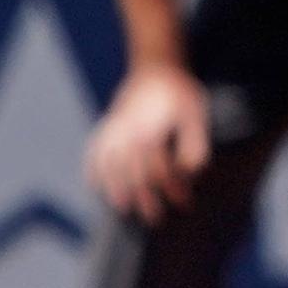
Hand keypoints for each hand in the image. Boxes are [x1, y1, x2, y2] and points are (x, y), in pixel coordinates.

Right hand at [87, 63, 211, 221]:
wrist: (156, 67)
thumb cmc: (179, 93)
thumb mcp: (196, 113)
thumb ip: (195, 144)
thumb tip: (193, 173)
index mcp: (150, 132)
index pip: (159, 170)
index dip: (173, 189)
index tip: (185, 203)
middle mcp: (128, 134)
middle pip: (134, 174)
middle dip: (146, 199)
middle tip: (156, 219)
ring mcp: (114, 130)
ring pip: (110, 167)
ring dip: (116, 189)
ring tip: (123, 209)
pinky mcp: (108, 126)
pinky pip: (94, 151)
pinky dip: (92, 168)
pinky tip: (93, 185)